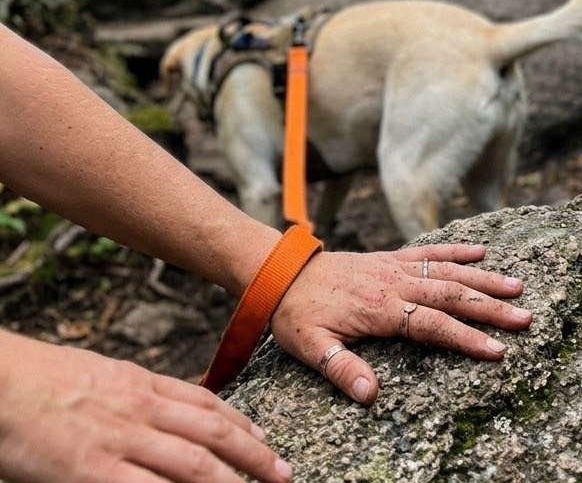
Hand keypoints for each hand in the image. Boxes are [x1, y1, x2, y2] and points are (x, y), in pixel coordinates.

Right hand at [0, 331, 292, 482]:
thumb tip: (156, 411)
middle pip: (213, 433)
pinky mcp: (95, 471)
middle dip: (254, 454)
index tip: (264, 436)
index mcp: (140, 384)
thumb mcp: (98, 378)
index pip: (206, 403)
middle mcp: (142, 408)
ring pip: (195, 463)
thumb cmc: (41, 380)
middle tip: (283, 472)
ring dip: (233, 481)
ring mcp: (121, 440)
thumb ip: (130, 396)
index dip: (241, 422)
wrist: (1, 379)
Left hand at [271, 243, 530, 404]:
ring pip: (447, 272)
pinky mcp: (390, 258)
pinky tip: (480, 252)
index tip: (497, 350)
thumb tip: (370, 395)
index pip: (432, 326)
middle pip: (450, 296)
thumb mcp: (310, 348)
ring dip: (482, 279)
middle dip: (489, 308)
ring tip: (517, 286)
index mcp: (380, 309)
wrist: (283, 273)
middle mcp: (394, 285)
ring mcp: (395, 268)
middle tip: (525, 318)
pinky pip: (429, 252)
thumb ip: (342, 369)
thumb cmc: (298, 315)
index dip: (465, 338)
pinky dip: (455, 251)